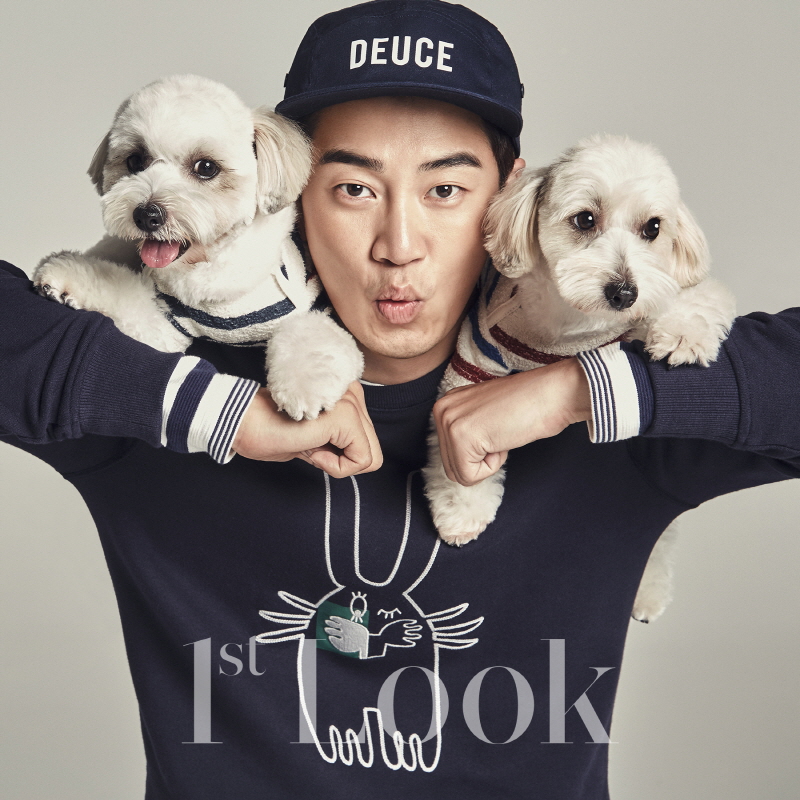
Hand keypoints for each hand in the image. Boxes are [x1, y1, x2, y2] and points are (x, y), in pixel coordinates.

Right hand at [232, 381, 381, 477]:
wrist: (242, 422)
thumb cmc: (272, 431)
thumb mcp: (316, 439)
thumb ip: (340, 441)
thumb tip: (361, 459)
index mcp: (347, 396)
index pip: (367, 442)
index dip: (340, 456)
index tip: (312, 444)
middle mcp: (353, 393)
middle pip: (372, 451)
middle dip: (342, 460)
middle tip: (311, 447)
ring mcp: (351, 403)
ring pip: (370, 457)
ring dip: (338, 463)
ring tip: (310, 445)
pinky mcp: (346, 417)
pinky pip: (361, 460)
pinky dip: (337, 467)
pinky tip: (312, 450)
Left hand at [433, 358, 590, 485]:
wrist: (553, 394)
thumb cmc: (529, 405)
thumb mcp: (485, 415)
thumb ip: (468, 431)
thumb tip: (461, 461)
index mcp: (447, 404)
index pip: (451, 455)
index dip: (481, 452)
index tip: (498, 428)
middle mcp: (442, 410)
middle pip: (452, 467)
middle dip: (481, 460)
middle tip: (501, 431)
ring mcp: (449, 422)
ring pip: (460, 474)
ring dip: (487, 462)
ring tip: (501, 433)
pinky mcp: (461, 437)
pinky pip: (471, 476)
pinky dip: (493, 465)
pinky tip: (503, 438)